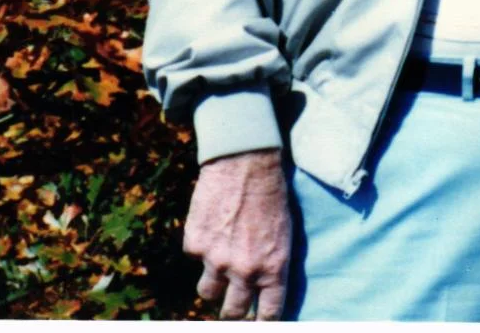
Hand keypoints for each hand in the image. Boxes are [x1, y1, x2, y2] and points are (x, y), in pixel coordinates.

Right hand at [184, 149, 292, 319]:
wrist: (245, 163)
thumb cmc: (272, 194)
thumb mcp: (284, 234)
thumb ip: (271, 264)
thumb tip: (262, 286)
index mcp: (273, 269)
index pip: (268, 314)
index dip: (262, 321)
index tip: (257, 322)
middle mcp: (244, 271)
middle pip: (233, 312)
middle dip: (233, 312)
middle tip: (233, 305)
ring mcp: (216, 260)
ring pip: (208, 292)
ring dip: (213, 284)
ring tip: (219, 266)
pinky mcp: (195, 244)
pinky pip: (195, 257)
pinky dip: (201, 248)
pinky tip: (212, 227)